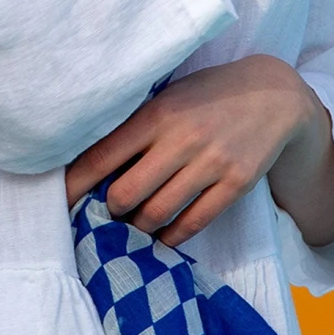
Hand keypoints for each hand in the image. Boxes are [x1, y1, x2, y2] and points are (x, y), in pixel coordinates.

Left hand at [64, 56, 333, 248]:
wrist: (274, 95)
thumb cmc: (208, 95)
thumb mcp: (170, 96)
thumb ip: (137, 123)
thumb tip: (92, 160)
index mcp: (156, 113)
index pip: (103, 155)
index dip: (76, 183)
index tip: (59, 201)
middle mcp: (180, 139)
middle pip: (126, 194)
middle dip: (108, 211)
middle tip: (103, 214)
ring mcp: (210, 163)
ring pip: (157, 214)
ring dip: (137, 228)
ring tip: (130, 227)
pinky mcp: (235, 184)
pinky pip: (193, 223)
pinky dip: (171, 237)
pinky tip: (161, 238)